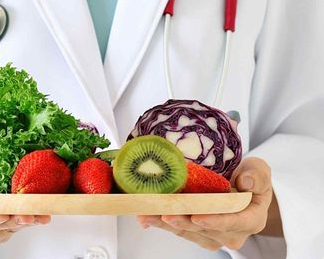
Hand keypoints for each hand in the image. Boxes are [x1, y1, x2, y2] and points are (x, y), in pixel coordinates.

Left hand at [137, 157, 272, 250]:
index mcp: (250, 219)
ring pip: (187, 231)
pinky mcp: (196, 233)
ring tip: (147, 213)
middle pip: (204, 229)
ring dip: (166, 223)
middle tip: (164, 212)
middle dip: (183, 221)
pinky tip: (146, 216)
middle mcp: (231, 233)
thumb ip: (257, 175)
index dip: (214, 221)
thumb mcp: (259, 171)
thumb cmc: (250, 179)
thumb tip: (245, 182)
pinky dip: (161, 222)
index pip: (233, 222)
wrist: (241, 189)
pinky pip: (178, 229)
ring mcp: (212, 235)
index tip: (196, 216)